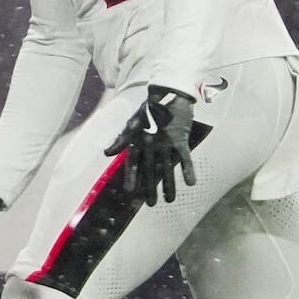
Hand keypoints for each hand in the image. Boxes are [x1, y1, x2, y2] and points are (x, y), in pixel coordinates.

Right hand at [104, 85, 196, 206]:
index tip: (130, 193)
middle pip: (150, 171)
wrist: (169, 93)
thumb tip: (106, 154)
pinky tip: (191, 183)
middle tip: (152, 204)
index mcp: (139, 144)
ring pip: (167, 168)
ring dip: (169, 184)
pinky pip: (184, 158)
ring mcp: (166, 146)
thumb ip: (121, 140)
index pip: (133, 165)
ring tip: (171, 200)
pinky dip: (187, 169)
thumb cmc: (148, 109)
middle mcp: (152, 148)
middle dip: (150, 188)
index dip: (132, 178)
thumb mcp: (132, 123)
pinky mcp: (181, 142)